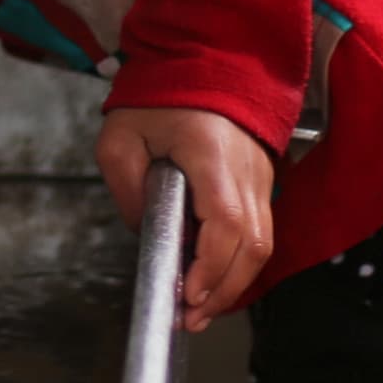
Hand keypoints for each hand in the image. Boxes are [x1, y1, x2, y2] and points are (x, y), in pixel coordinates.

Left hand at [97, 106, 277, 333]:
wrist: (209, 65)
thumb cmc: (161, 98)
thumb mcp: (120, 137)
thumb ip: (127, 186)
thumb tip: (146, 233)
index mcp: (211, 154)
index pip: (225, 219)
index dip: (211, 263)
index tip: (188, 293)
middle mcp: (247, 171)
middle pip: (252, 245)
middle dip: (222, 290)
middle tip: (189, 318)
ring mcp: (261, 179)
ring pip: (262, 246)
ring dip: (233, 284)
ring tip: (199, 312)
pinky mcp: (262, 186)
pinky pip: (259, 235)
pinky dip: (239, 266)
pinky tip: (214, 285)